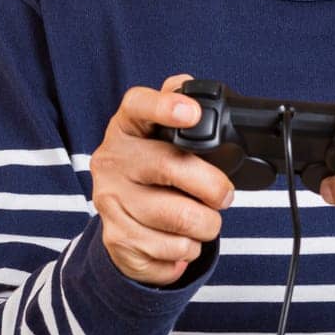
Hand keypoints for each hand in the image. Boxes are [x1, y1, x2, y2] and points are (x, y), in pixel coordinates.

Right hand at [90, 74, 234, 285]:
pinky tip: (180, 240)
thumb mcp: (158, 135)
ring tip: (203, 220)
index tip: (192, 113)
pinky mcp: (117, 239)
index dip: (165, 107)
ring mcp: (110, 201)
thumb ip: (175, 106)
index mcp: (125, 128)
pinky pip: (170, 250)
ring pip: (178, 218)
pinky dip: (188, 250)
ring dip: (205, 225)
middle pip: (170, 167)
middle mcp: (112, 161)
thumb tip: (188, 84)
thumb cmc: (150, 169)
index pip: (137, 106)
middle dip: (213, 186)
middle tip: (224, 195)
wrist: (119, 218)